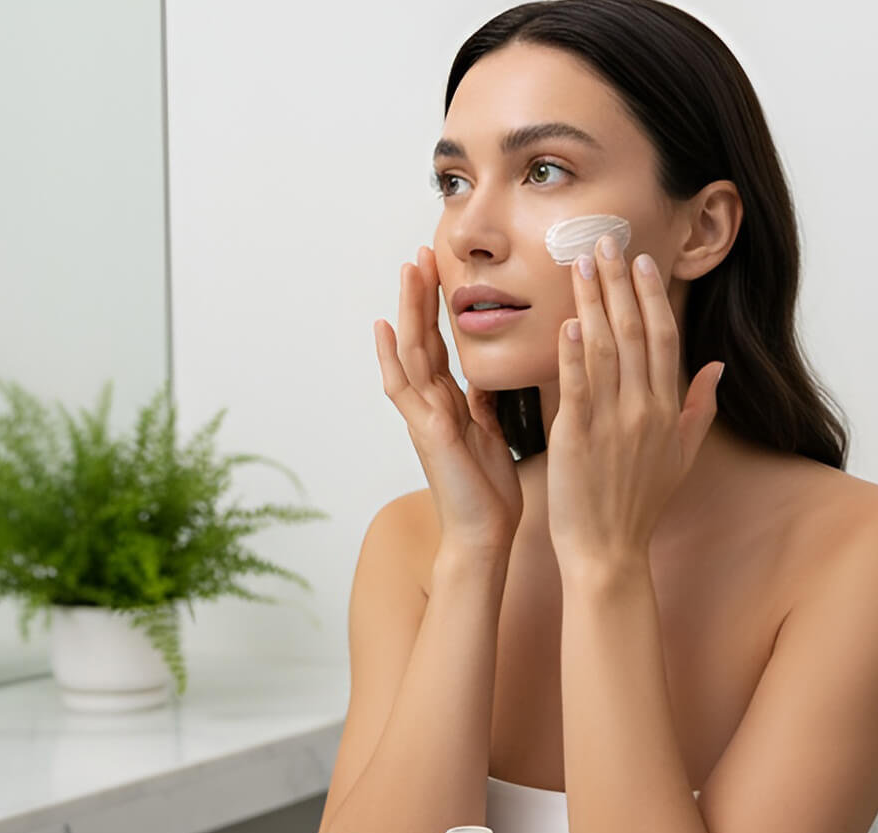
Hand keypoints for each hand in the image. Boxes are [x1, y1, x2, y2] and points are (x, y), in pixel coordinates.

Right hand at [374, 245, 523, 556]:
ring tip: (407, 270)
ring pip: (409, 352)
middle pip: (419, 338)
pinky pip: (403, 387)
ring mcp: (422, 417)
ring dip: (407, 310)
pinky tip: (385, 327)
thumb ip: (482, 407)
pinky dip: (391, 357)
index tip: (439, 270)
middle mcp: (429, 405)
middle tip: (420, 251)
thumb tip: (482, 383)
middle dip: (419, 295)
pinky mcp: (426, 431)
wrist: (484, 536)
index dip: (437, 307)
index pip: (439, 345)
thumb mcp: (492, 437)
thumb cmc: (489, 495)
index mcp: (449, 404)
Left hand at [547, 236, 724, 571]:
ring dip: (592, 303)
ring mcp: (612, 422)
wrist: (609, 550)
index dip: (652, 295)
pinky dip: (572, 353)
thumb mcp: (682, 455)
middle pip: (634, 332)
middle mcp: (644, 408)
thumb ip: (700, 407)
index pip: (663, 337)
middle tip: (604, 241)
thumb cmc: (639, 505)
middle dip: (620, 283)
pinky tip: (568, 322)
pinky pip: (577, 387)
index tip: (641, 260)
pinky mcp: (578, 437)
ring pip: (604, 350)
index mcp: (667, 408)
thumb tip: (718, 367)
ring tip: (580, 265)